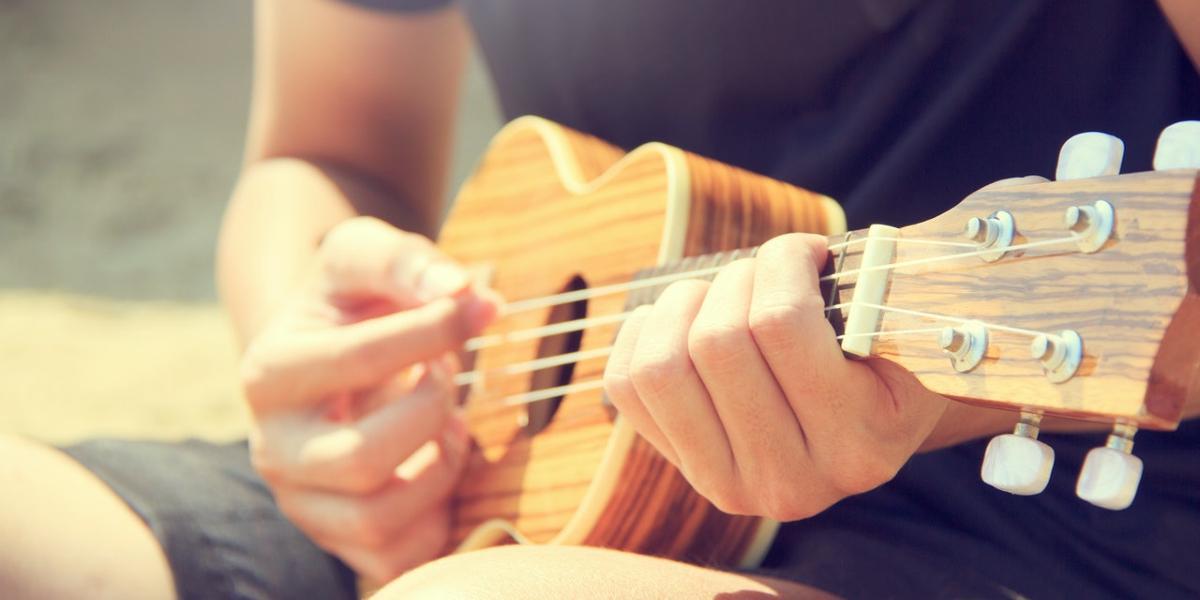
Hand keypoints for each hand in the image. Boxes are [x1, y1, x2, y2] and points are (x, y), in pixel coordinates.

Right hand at [240, 217, 499, 580]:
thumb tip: (462, 291)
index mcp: (269, 372)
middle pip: (362, 460)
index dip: (434, 331)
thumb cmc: (354, 302)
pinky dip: (437, 515)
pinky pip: (399, 557)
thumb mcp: (366, 257)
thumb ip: (407, 261)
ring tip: (449, 423)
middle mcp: (272, 448)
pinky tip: (438, 464)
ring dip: (440, 467)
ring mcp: (303, 502)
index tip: (480, 307)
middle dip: (430, 412)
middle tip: (448, 378)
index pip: (357, 360)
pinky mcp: (339, 540)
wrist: (331, 349)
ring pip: (378, 518)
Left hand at [603, 233, 946, 520]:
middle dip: (737, 278)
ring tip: (719, 292)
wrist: (873, 424)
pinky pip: (626, 385)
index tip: (806, 248)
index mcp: (861, 446)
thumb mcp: (909, 327)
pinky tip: (683, 319)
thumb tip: (803, 250)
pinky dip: (643, 332)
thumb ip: (877, 289)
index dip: (782, 259)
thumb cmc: (889, 354)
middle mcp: (795, 484)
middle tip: (764, 270)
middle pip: (718, 342)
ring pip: (662, 366)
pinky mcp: (686, 471)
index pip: (781, 323)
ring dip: (684, 303)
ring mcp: (732, 486)